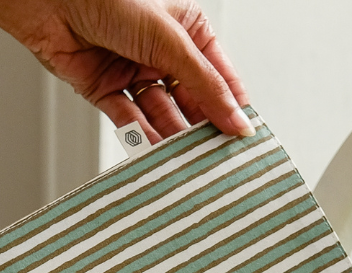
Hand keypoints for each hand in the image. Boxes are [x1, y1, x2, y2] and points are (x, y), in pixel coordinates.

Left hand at [0, 0, 252, 142]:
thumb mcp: (170, 41)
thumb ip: (206, 85)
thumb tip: (238, 120)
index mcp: (187, 30)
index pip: (220, 78)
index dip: (232, 108)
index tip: (244, 140)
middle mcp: (162, 52)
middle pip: (191, 101)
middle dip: (203, 129)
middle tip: (217, 159)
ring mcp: (134, 72)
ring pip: (162, 115)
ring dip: (174, 139)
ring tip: (190, 163)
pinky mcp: (107, 90)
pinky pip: (132, 122)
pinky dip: (144, 139)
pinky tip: (158, 155)